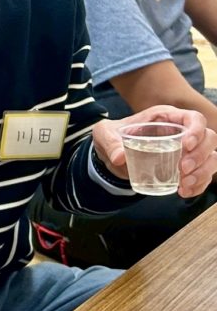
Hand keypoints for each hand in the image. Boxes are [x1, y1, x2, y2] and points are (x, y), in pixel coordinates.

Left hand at [92, 106, 216, 198]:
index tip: (187, 145)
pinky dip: (198, 185)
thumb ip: (110, 142)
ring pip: (211, 158)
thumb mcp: (104, 134)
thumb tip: (119, 157)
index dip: (196, 130)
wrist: (113, 154)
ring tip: (183, 184)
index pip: (194, 118)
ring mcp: (187, 151)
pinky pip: (203, 176)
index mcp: (165, 118)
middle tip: (183, 169)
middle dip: (201, 155)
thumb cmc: (113, 137)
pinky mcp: (186, 167)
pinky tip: (184, 192)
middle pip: (209, 139)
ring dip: (203, 172)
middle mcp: (181, 132)